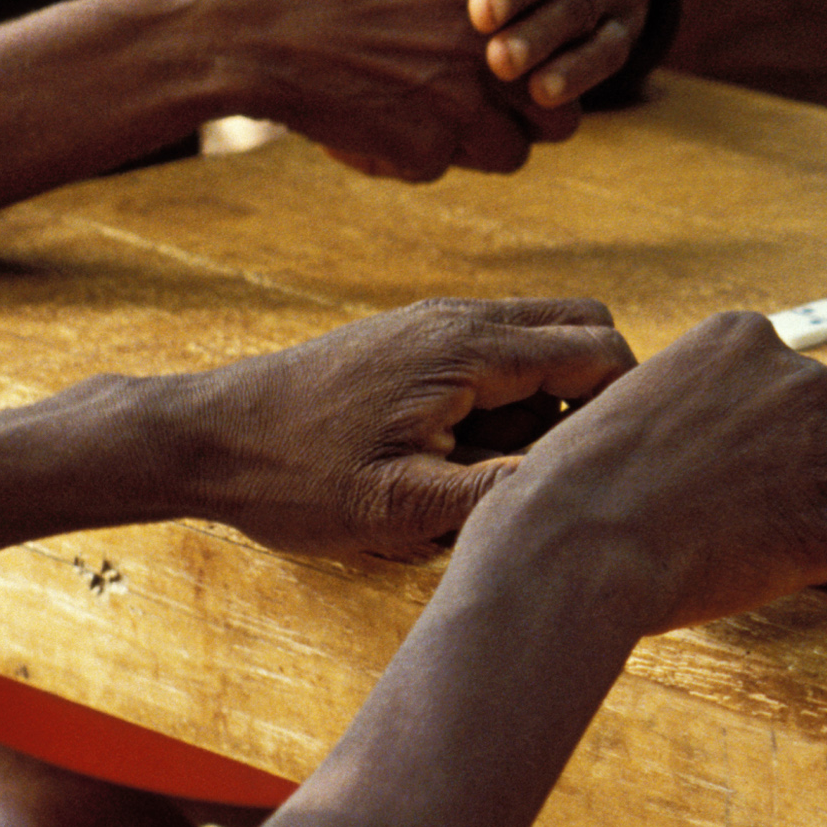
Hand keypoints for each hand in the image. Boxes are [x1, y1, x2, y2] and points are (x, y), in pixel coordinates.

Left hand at [165, 298, 640, 559]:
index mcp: (468, 350)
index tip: (604, 468)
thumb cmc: (292, 477)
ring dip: (552, 396)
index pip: (600, 351)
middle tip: (563, 463)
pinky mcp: (412, 341)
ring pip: (542, 336)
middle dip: (600, 391)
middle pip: (585, 326)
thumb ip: (491, 494)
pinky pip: (498, 351)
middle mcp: (460, 319)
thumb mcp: (395, 506)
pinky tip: (469, 453)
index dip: (623, 408)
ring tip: (509, 466)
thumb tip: (572, 486)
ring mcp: (435, 324)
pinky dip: (511, 395)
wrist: (203, 438)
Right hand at [205, 0, 549, 178]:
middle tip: (491, 115)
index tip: (514, 68)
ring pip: (509, 155)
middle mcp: (494, 46)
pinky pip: (436, 170)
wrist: (249, 26)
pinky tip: (360, 126)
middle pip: (561, 117)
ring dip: (472, 148)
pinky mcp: (426, 147)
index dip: (544, 66)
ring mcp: (465, 100)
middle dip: (530, 124)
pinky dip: (403, 158)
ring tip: (418, 119)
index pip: (566, 48)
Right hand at [469, 311, 826, 634]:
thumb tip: (735, 443)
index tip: (789, 458)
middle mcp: (797, 380)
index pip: (820, 368)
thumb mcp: (636, 401)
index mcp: (742, 339)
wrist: (576, 543)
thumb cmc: (579, 486)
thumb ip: (699, 402)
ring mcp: (826, 447)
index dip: (816, 419)